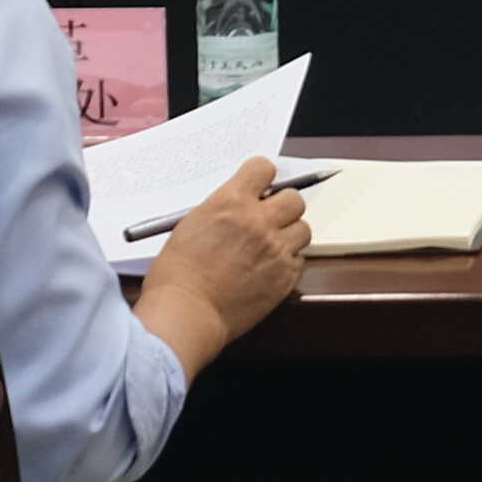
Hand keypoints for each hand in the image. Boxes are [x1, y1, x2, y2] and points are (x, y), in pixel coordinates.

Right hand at [136, 161, 311, 376]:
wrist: (186, 312)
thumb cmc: (178, 274)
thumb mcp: (192, 225)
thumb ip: (222, 210)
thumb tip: (240, 205)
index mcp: (231, 203)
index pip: (263, 168)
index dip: (262, 177)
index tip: (260, 187)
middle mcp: (258, 221)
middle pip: (294, 198)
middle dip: (283, 206)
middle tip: (270, 219)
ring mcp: (275, 249)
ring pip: (303, 229)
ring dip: (289, 235)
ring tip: (271, 248)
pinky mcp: (285, 276)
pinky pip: (300, 259)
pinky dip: (288, 262)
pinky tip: (270, 269)